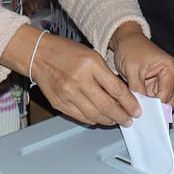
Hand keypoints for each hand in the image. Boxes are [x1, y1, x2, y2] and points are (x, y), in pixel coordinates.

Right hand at [4, 26, 140, 126]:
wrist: (38, 54)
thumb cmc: (66, 52)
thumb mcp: (92, 55)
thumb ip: (106, 74)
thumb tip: (122, 94)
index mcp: (91, 64)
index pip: (116, 89)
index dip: (129, 103)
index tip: (136, 109)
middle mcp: (79, 80)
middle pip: (107, 105)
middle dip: (121, 116)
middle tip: (129, 120)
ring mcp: (68, 93)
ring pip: (94, 115)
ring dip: (108, 120)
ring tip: (116, 120)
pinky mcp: (59, 103)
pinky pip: (80, 117)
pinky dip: (92, 120)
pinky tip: (99, 118)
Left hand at [110, 23, 173, 107]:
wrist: (126, 40)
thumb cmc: (131, 47)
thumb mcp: (131, 69)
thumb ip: (137, 89)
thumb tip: (139, 106)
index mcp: (170, 68)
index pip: (166, 95)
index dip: (155, 107)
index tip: (144, 114)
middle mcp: (172, 74)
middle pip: (168, 101)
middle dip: (155, 108)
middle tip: (141, 114)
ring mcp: (166, 80)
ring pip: (161, 101)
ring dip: (150, 106)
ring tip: (138, 108)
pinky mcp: (157, 83)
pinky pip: (154, 98)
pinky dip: (147, 102)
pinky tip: (138, 104)